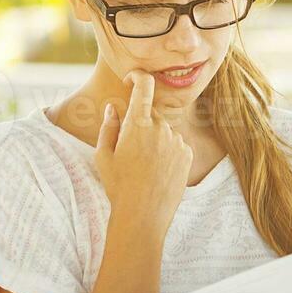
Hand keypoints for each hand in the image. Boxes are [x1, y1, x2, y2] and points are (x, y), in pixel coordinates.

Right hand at [94, 70, 192, 238]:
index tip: (133, 79)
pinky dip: (167, 152)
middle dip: (139, 124)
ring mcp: (177, 141)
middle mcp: (161, 127)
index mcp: (137, 123)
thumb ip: (109, 126)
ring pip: (163, 131)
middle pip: (150, 114)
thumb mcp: (103, 155)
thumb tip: (114, 108)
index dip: (138, 77)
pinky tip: (157, 172)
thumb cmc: (118, 186)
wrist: (143, 215)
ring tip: (143, 167)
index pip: (144, 86)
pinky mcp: (188, 154)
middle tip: (129, 151)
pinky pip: (175, 144)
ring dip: (154, 140)